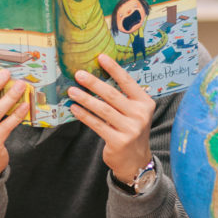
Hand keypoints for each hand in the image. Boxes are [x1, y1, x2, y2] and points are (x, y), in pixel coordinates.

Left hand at [68, 53, 154, 183]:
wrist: (135, 160)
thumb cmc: (130, 129)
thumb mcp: (133, 112)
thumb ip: (122, 97)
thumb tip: (96, 77)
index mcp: (145, 103)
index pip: (128, 82)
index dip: (114, 69)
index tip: (100, 57)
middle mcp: (140, 115)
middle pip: (112, 95)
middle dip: (94, 83)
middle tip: (78, 74)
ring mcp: (131, 129)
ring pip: (103, 109)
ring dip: (85, 99)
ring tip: (72, 90)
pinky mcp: (119, 141)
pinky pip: (97, 124)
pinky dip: (84, 115)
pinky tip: (74, 108)